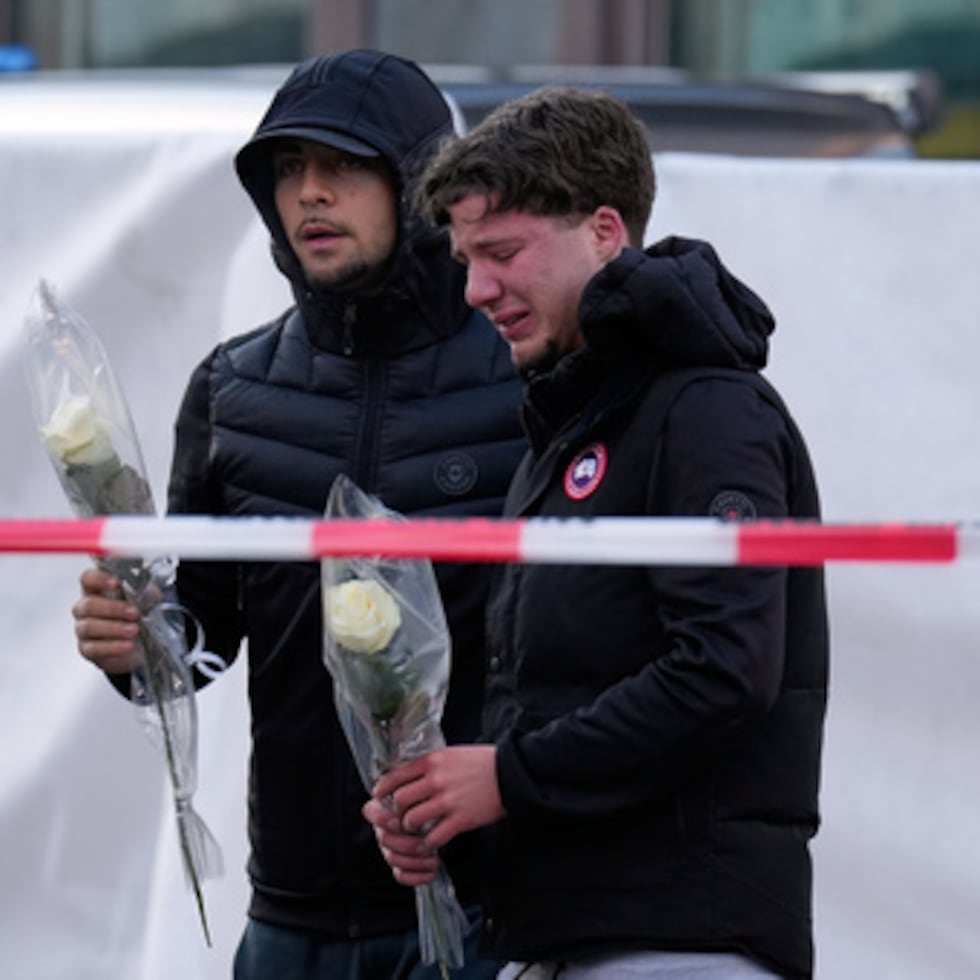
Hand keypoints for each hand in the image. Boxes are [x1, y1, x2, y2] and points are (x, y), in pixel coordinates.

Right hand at [71, 566, 140, 673]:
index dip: (98, 579)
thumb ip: (146, 595)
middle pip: (88, 605)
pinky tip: (128, 645)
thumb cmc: (135, 618)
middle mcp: (85, 609)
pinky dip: (113, 647)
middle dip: (113, 608)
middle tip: (134, 613)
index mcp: (97, 591)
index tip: (116, 583)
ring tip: (134, 630)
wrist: (138, 647)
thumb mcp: (145, 603)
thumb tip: (151, 592)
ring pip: (88, 627)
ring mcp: (83, 629)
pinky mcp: (87, 649)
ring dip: (114, 628)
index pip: (88, 579)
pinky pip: (94, 648)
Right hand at [363, 797, 440, 886]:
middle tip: (427, 844)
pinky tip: (432, 873)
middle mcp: (383, 829)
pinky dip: (417, 877)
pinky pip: (401, 876)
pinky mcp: (399, 865)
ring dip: (416, 862)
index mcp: (384, 807)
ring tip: (436, 860)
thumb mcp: (424, 795)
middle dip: (407, 844)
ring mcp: (389, 848)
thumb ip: (416, 797)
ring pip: (393, 859)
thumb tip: (414, 804)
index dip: (382, 819)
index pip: (372, 812)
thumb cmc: (432, 801)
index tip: (398, 822)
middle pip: (385, 840)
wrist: (443, 817)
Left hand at [371, 745, 504, 851]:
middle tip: (400, 817)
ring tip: (416, 829)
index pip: (394, 776)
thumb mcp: (451, 754)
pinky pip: (434, 838)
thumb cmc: (482, 762)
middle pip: (399, 801)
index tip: (380, 797)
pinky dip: (428, 844)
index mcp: (432, 760)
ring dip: (410, 828)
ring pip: (412, 821)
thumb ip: (430, 764)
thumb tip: (408, 774)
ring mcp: (447, 801)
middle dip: (396, 812)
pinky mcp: (460, 820)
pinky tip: (431, 842)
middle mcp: (436, 780)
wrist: (511, 774)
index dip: (382, 789)